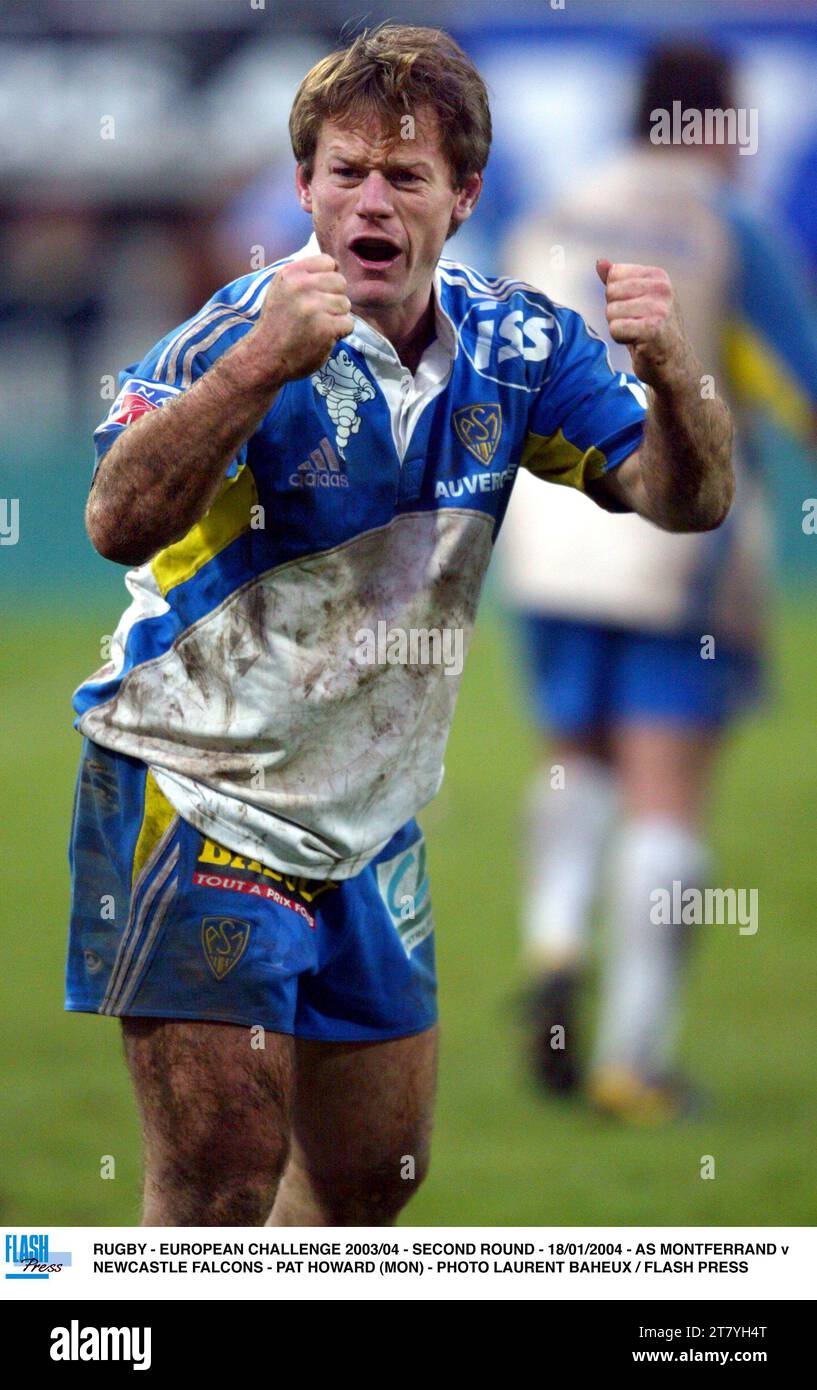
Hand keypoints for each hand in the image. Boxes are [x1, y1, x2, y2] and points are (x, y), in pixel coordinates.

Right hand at [249, 254, 354, 384]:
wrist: (265, 357)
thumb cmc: (276, 325)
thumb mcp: (281, 290)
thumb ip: (303, 277)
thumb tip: (334, 267)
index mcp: (290, 273)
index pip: (327, 262)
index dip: (329, 277)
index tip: (321, 292)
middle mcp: (302, 286)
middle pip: (340, 282)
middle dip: (334, 298)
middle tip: (318, 314)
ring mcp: (315, 307)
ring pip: (345, 304)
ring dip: (336, 317)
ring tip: (317, 327)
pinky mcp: (326, 327)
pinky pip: (348, 323)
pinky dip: (340, 333)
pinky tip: (323, 337)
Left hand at [596, 259, 693, 389]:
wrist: (674, 362)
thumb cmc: (653, 331)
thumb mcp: (637, 300)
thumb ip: (618, 280)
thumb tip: (600, 262)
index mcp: (658, 276)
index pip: (614, 275)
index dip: (617, 296)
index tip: (635, 309)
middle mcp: (661, 288)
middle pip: (610, 293)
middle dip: (616, 312)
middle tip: (636, 324)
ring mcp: (658, 308)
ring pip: (611, 312)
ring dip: (619, 327)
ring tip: (638, 333)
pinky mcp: (652, 329)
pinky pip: (615, 329)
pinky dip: (621, 339)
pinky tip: (638, 342)